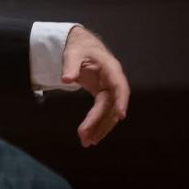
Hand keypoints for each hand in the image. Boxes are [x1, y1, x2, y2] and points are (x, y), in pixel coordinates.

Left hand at [61, 25, 128, 146]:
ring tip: (87, 142)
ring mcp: (109, 90)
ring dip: (99, 128)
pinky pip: (102, 112)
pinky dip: (96, 124)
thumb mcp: (72, 53)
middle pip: (111, 105)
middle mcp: (114, 82)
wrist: (82, 46)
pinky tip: (89, 136)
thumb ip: (70, 65)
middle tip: (87, 137)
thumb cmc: (79, 48)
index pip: (120, 86)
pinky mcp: (103, 96)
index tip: (121, 115)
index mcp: (111, 69)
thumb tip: (66, 79)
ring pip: (108, 113)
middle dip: (100, 122)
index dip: (122, 101)